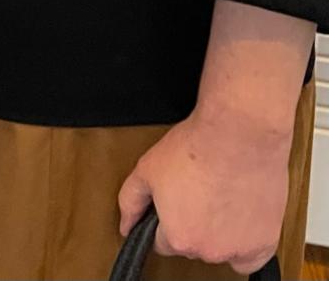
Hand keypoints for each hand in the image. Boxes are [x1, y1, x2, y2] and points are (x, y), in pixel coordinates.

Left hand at [118, 104, 291, 273]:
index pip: (163, 243)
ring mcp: (239, 249)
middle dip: (191, 224)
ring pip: (221, 250)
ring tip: (218, 197)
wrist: (237, 133)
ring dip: (218, 233)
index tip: (173, 204)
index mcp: (178, 237)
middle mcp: (208, 250)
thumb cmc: (196, 148)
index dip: (165, 220)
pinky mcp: (265, 242)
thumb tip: (127, 225)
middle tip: (196, 192)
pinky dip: (245, 245)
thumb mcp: (146, 169)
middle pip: (193, 245)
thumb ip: (131, 202)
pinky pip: (251, 259)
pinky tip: (238, 223)